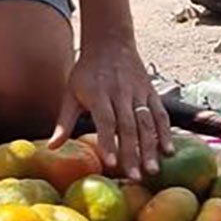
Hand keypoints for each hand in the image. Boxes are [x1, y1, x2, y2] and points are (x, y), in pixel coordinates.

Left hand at [48, 33, 171, 180]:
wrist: (111, 42)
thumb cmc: (87, 72)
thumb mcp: (71, 92)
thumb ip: (64, 121)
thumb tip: (52, 147)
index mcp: (99, 93)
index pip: (105, 120)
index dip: (108, 141)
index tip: (111, 162)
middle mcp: (121, 93)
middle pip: (128, 126)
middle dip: (133, 153)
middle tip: (135, 177)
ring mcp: (139, 93)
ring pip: (147, 122)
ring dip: (151, 147)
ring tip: (153, 170)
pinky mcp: (152, 92)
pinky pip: (160, 114)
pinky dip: (166, 132)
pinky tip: (169, 151)